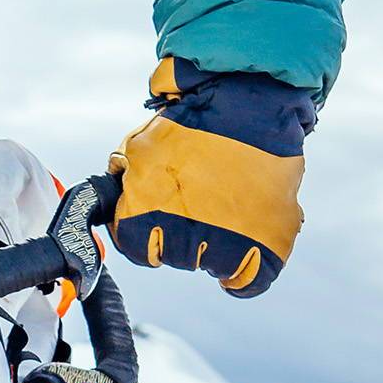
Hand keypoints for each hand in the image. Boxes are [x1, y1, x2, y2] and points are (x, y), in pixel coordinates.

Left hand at [108, 60, 314, 296]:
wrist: (253, 101)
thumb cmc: (197, 117)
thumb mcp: (144, 143)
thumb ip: (127, 177)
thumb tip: (115, 195)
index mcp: (145, 205)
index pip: (136, 247)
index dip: (148, 233)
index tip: (159, 223)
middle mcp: (182, 230)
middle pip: (175, 257)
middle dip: (183, 235)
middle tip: (201, 206)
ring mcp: (227, 239)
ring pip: (210, 266)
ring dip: (215, 249)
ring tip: (228, 212)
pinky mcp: (267, 243)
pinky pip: (248, 282)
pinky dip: (245, 275)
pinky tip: (245, 255)